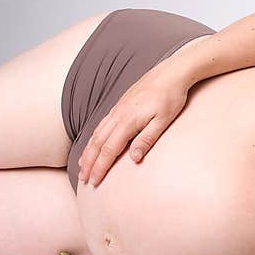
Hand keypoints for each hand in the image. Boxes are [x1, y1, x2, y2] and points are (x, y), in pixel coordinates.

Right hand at [77, 63, 191, 185]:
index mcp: (128, 121)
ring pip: (96, 133)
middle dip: (89, 163)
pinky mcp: (120, 105)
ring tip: (82, 166)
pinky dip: (93, 137)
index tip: (94, 182)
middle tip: (83, 179)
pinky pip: (101, 124)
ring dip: (88, 151)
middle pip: (98, 143)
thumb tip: (133, 159)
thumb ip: (147, 139)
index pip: (109, 150)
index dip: (100, 167)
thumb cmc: (171, 97)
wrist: (171, 73)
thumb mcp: (163, 121)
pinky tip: (93, 144)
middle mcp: (118, 115)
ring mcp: (117, 109)